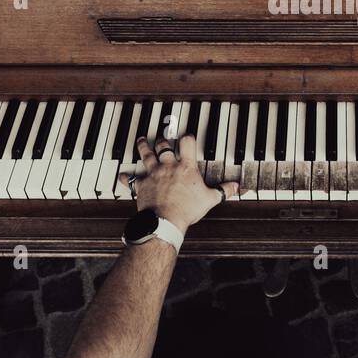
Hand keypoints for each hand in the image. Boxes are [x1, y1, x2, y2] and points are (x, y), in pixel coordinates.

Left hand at [120, 134, 237, 234]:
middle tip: (163, 138)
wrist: (166, 220)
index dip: (187, 137)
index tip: (188, 137)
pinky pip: (131, 179)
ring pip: (146, 155)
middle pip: (163, 146)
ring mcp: (153, 174)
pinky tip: (122, 175)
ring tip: (142, 140)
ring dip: (143, 147)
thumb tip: (235, 187)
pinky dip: (126, 177)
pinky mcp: (141, 185)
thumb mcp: (209, 199)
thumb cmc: (187, 209)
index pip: (187, 143)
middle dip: (164, 140)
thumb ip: (222, 191)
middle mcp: (168, 166)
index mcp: (185, 167)